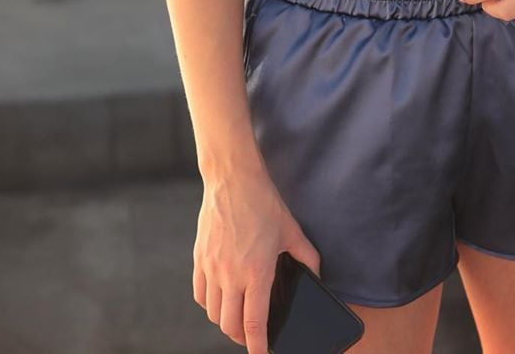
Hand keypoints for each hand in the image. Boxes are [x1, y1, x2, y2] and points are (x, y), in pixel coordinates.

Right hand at [194, 162, 321, 352]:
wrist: (232, 178)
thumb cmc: (263, 202)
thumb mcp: (292, 231)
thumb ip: (307, 258)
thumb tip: (315, 276)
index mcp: (256, 271)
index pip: (253, 323)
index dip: (258, 345)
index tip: (262, 353)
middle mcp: (230, 274)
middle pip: (230, 325)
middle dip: (241, 337)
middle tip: (252, 336)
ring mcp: (211, 267)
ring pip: (213, 313)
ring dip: (225, 322)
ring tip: (238, 318)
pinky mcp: (199, 258)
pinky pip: (200, 295)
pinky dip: (210, 305)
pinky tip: (221, 299)